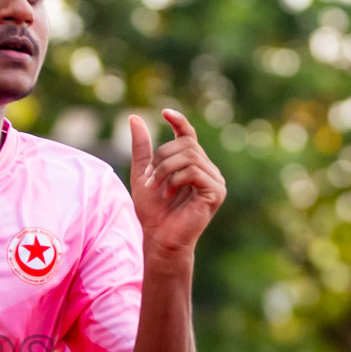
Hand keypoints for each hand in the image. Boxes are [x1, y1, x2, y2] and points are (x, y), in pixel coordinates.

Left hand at [129, 109, 225, 258]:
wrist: (158, 239)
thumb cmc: (152, 211)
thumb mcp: (142, 174)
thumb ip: (141, 148)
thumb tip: (134, 117)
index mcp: (191, 164)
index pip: (188, 135)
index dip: (179, 121)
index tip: (164, 113)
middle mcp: (207, 169)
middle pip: (185, 145)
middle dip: (161, 159)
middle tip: (149, 180)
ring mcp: (215, 181)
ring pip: (190, 156)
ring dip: (165, 170)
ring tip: (157, 188)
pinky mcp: (216, 192)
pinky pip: (194, 171)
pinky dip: (176, 180)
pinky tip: (169, 194)